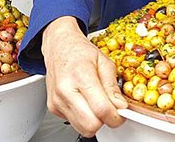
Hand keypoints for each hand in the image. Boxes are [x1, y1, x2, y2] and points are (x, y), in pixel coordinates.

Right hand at [42, 16, 126, 136]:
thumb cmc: (79, 51)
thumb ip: (113, 86)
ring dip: (93, 121)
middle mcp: (65, 90)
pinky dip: (82, 117)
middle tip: (110, 110)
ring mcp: (57, 100)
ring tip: (96, 104)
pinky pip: (73, 123)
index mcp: (81, 75)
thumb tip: (120, 105)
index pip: (101, 109)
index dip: (116, 116)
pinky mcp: (53, 107)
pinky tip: (84, 102)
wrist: (59, 46)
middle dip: (105, 121)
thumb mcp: (103, 61)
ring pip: (82, 128)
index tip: (121, 112)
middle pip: (91, 125)